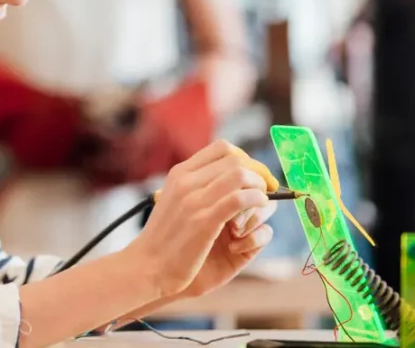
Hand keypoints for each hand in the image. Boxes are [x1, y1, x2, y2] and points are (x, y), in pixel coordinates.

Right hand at [123, 140, 273, 298]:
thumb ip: (197, 188)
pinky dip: (256, 200)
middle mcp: (186, 181)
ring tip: (260, 202)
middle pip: (235, 159)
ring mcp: (194, 200)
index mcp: (180, 174)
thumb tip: (230, 180)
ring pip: (240, 175)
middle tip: (267, 189)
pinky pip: (239, 199)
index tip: (256, 176)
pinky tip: (258, 208)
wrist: (147, 266)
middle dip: (259, 172)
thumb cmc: (165, 239)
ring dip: (259, 187)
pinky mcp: (204, 221)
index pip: (222, 148)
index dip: (246, 158)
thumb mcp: (176, 202)